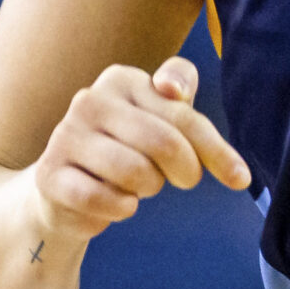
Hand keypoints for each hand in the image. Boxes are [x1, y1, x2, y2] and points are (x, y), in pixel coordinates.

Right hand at [28, 57, 249, 245]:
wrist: (65, 189)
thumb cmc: (127, 150)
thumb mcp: (162, 121)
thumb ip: (183, 102)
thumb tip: (176, 90)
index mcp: (122, 79)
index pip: (183, 112)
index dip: (216, 150)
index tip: (240, 180)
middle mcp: (91, 100)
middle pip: (164, 142)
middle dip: (185, 171)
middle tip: (184, 181)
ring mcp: (65, 135)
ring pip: (136, 172)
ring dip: (148, 189)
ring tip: (140, 185)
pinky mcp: (49, 174)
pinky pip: (104, 199)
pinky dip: (121, 208)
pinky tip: (118, 203)